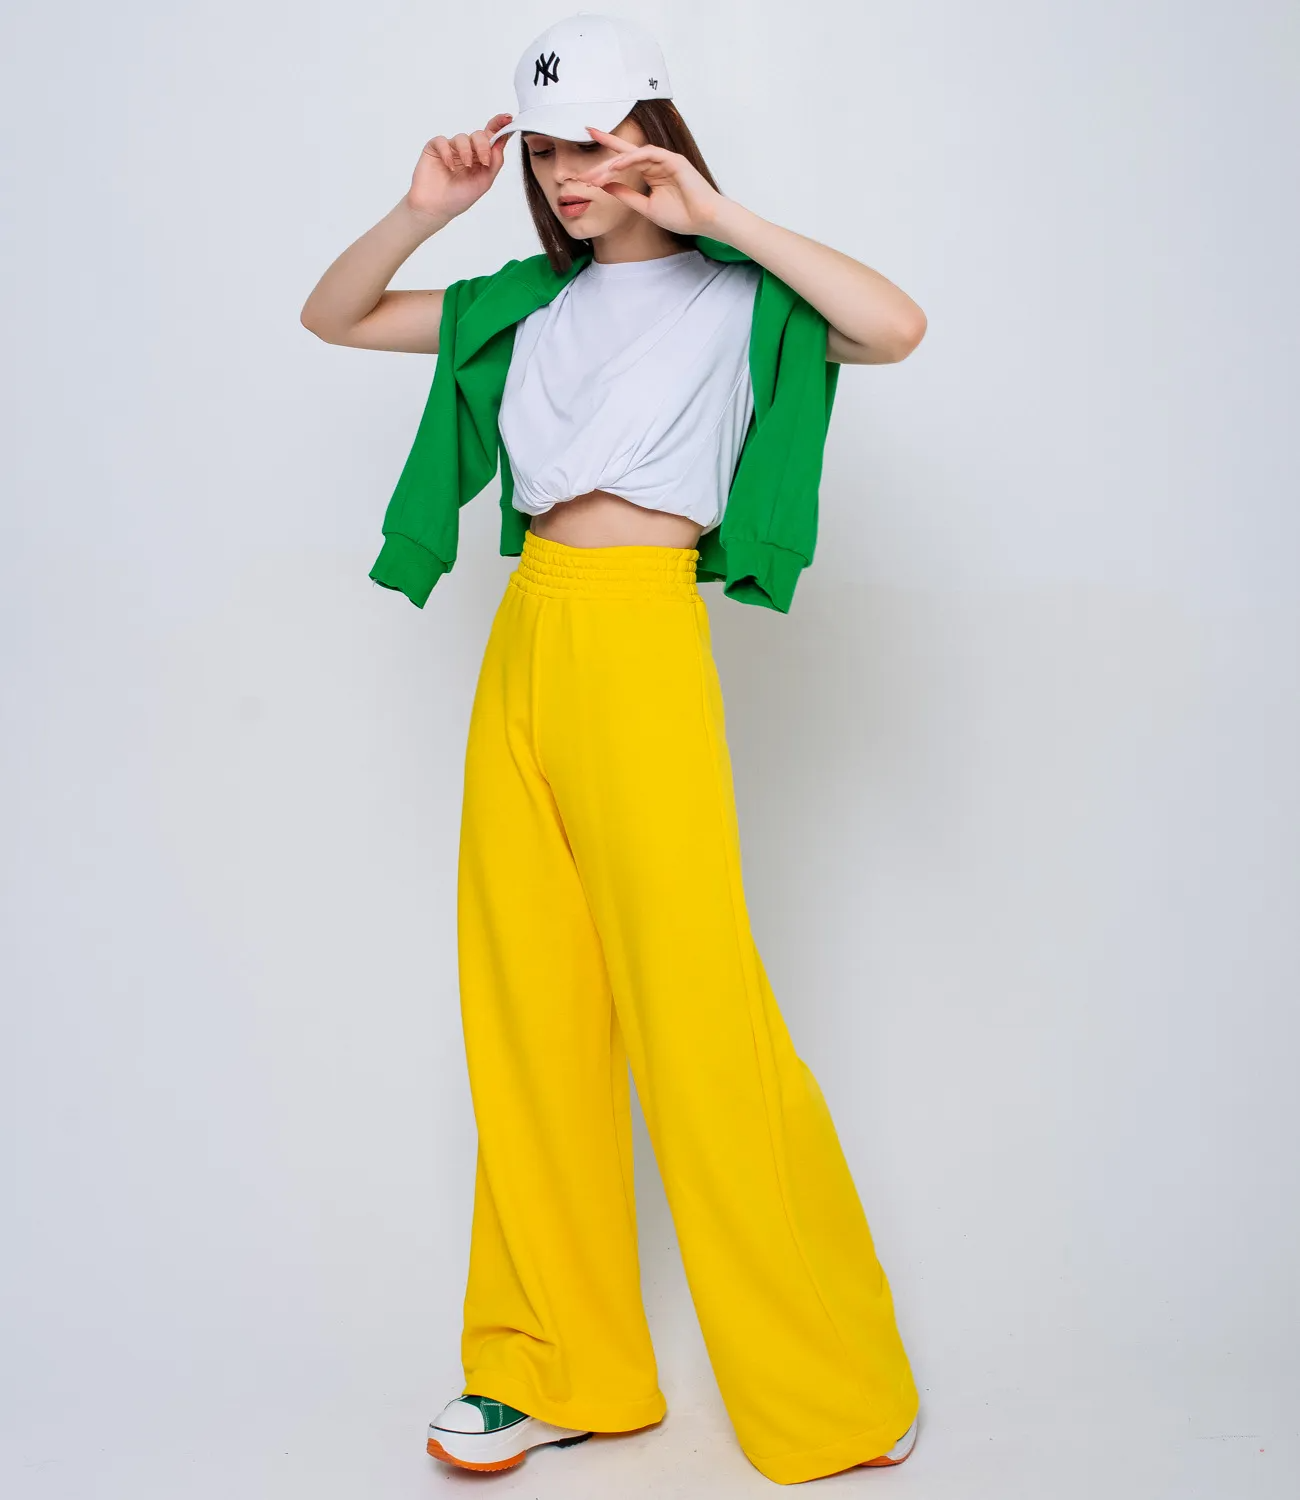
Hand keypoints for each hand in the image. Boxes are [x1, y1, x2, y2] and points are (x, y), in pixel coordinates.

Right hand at [406, 114, 512, 221]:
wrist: (436, 208)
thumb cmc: (459, 198)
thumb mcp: (485, 181)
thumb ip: (496, 161)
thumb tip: (503, 140)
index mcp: (479, 158)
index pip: (490, 137)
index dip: (499, 125)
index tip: (508, 118)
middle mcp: (466, 151)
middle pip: (479, 135)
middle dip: (484, 146)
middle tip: (484, 161)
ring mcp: (450, 148)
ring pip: (462, 137)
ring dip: (466, 151)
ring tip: (467, 166)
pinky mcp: (434, 148)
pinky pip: (443, 141)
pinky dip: (447, 152)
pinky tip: (449, 166)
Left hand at [572, 126, 726, 236]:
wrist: (704, 221)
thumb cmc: (682, 216)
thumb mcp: (646, 207)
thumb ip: (627, 195)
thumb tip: (606, 185)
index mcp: (650, 173)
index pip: (624, 161)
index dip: (605, 157)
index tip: (585, 157)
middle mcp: (656, 163)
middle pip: (624, 157)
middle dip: (603, 163)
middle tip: (584, 174)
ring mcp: (665, 160)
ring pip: (633, 154)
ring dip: (614, 164)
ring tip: (598, 175)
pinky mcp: (674, 160)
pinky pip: (648, 154)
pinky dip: (631, 158)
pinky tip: (618, 165)